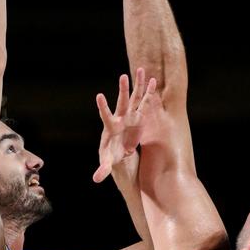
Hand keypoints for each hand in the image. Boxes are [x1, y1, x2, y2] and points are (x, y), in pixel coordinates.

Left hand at [93, 67, 157, 182]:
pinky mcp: (139, 118)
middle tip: (123, 76)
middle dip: (123, 90)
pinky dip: (149, 93)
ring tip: (141, 70)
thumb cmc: (111, 157)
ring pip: (134, 99)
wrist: (121, 155)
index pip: (106, 116)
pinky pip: (145, 103)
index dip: (103, 107)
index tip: (99, 95)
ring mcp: (130, 117)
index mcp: (110, 128)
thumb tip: (96, 179)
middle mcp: (120, 118)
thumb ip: (103, 169)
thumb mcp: (108, 163)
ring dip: (138, 85)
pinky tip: (153, 81)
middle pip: (122, 102)